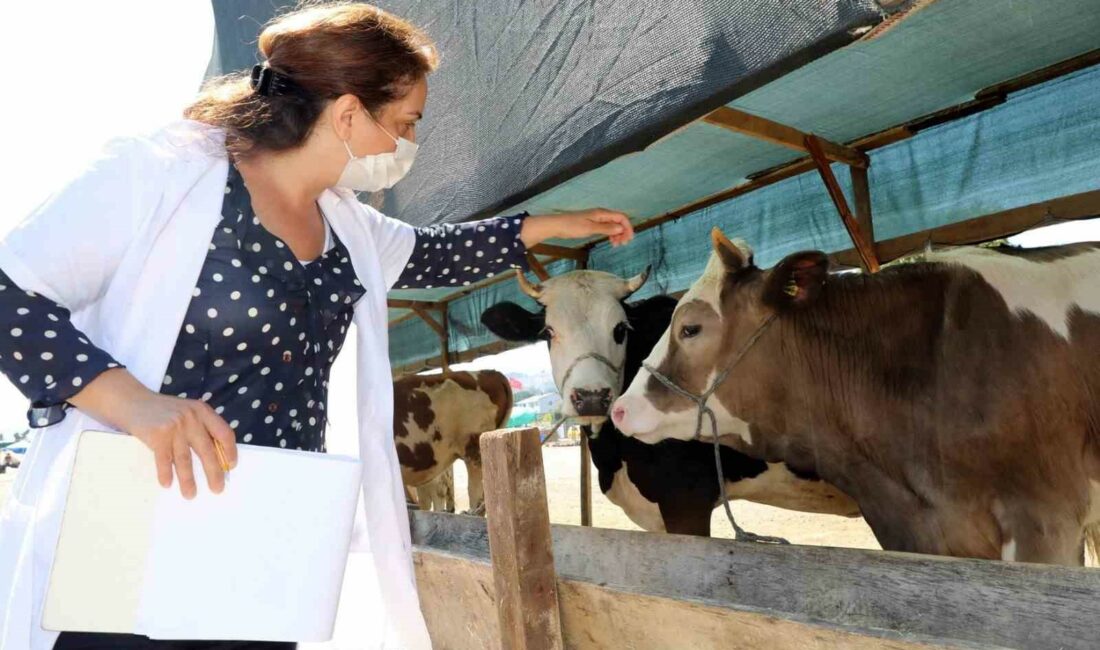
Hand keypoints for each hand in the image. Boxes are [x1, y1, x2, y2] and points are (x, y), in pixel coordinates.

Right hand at [121, 391, 237, 498]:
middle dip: (213, 472)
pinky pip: (164, 460)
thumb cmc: (164, 411)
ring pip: (184, 459)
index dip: (230, 451)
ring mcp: (174, 426)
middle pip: (207, 450)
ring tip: (190, 494)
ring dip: (188, 480)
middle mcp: (191, 418)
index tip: (230, 466)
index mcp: (202, 411)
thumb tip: (218, 458)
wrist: (133, 401)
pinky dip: (165, 473)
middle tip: (217, 488)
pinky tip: (167, 484)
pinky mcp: (157, 435)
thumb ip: (201, 428)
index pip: (224, 433)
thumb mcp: (188, 412)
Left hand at [520, 208, 634, 247]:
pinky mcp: (591, 223)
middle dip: (623, 232)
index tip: (629, 239)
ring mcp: (596, 219)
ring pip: (612, 225)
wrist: (556, 225)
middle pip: (618, 221)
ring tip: (616, 244)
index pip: (621, 217)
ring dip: (617, 234)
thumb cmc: (571, 226)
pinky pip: (606, 227)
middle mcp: (600, 214)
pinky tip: (609, 241)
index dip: (627, 227)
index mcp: (601, 213)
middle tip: (622, 244)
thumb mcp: (590, 228)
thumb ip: (606, 228)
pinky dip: (610, 234)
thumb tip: (620, 228)